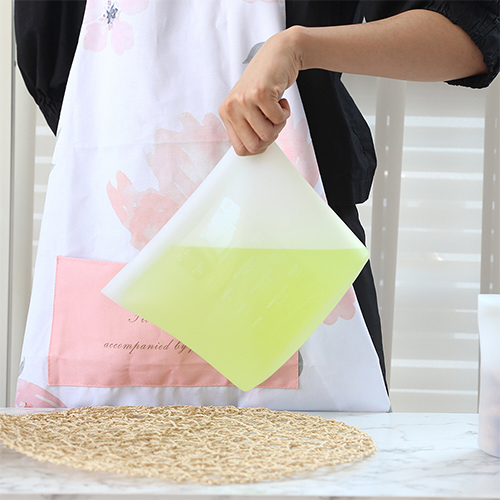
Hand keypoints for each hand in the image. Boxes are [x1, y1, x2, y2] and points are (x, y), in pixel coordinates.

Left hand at [219, 28, 301, 155]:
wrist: (278, 54)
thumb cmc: (265, 83)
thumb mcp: (249, 107)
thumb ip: (247, 127)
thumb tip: (253, 152)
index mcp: (226, 113)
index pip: (240, 150)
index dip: (257, 147)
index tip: (264, 134)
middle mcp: (231, 107)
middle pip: (254, 146)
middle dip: (269, 138)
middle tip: (272, 120)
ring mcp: (244, 100)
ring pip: (267, 135)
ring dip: (279, 124)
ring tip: (276, 107)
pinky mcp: (260, 93)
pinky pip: (278, 119)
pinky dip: (286, 112)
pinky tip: (280, 98)